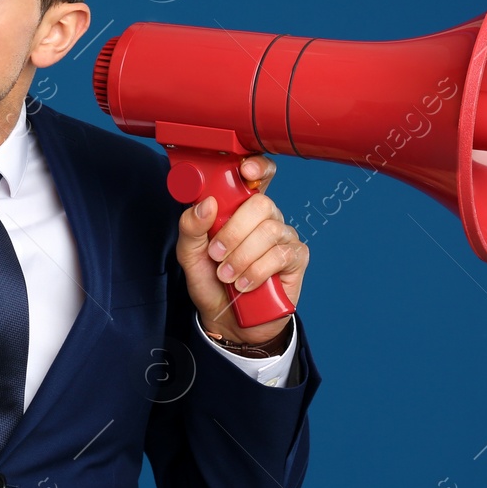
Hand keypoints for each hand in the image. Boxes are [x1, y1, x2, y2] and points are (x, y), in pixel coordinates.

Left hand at [174, 155, 308, 345]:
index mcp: (240, 208)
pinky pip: (281, 255)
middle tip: (216, 254)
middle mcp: (265, 217)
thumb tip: (205, 204)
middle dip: (233, 232)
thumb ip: (191, 228)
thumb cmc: (211, 282)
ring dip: (242, 257)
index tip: (245, 170)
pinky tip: (246, 285)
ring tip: (227, 276)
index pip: (257, 174)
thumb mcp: (189, 255)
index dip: (257, 166)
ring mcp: (283, 236)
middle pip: (261, 204)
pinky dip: (257, 271)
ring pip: (269, 231)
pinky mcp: (296, 258)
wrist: (229, 321)